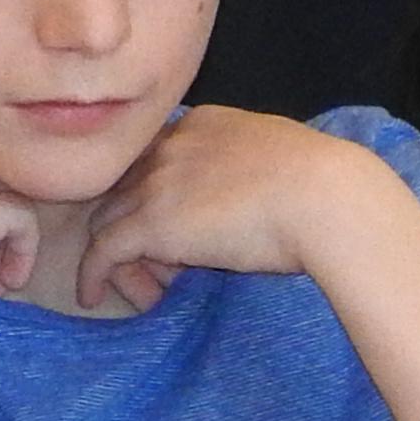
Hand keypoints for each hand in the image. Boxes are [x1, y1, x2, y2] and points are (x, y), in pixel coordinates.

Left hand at [75, 106, 385, 314]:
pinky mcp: (149, 223)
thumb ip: (263, 169)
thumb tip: (274, 196)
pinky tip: (92, 295)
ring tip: (142, 289)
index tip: (177, 231)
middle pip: (126, 186)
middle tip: (162, 267)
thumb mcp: (289, 160)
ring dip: (120, 255)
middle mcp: (169, 145)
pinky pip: (103, 250)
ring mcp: (155, 182)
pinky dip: (93, 273)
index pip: (159, 158)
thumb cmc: (327, 185)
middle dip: (134, 225)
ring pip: (109, 218)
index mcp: (204, 124)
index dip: (160, 195)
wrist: (326, 199)